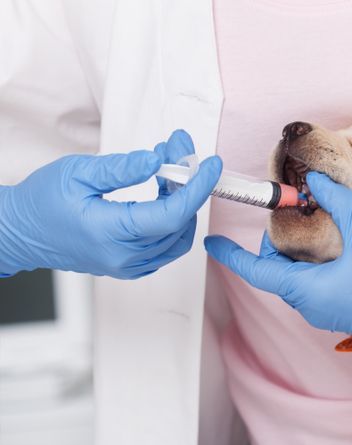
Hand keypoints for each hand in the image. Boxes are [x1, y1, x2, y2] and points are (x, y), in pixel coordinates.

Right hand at [0, 129, 221, 277]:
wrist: (21, 233)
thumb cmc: (41, 201)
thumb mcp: (76, 173)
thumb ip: (121, 169)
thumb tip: (157, 161)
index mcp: (110, 233)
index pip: (172, 214)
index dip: (197, 187)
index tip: (210, 164)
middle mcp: (124, 257)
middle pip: (178, 222)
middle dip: (187, 184)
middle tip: (178, 151)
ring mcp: (129, 267)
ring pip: (177, 236)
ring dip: (181, 201)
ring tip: (168, 169)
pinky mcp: (130, 268)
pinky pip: (166, 247)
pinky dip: (173, 220)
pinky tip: (163, 193)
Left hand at [204, 172, 351, 351]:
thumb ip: (337, 200)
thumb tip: (316, 178)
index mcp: (309, 291)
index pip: (257, 270)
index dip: (231, 254)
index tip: (211, 243)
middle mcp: (314, 309)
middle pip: (278, 272)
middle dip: (278, 244)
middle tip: (296, 213)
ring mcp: (332, 316)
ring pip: (300, 281)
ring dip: (302, 255)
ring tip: (324, 227)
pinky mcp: (351, 317)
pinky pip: (321, 289)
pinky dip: (320, 267)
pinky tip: (346, 249)